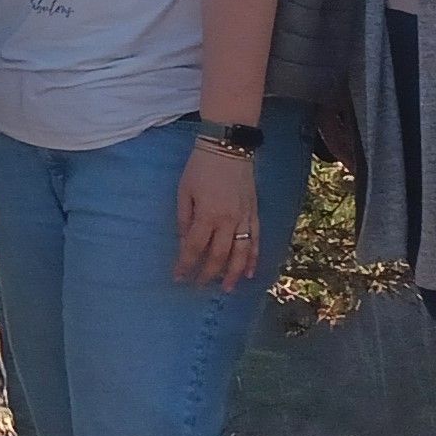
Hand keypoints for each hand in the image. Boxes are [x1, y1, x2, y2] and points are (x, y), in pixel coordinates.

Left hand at [172, 140, 259, 291]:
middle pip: (218, 255)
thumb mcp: (184, 191)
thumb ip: (185, 219)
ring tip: (227, 288)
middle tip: (198, 286)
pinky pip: (256, 240)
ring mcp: (244, 218)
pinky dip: (254, 258)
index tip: (178, 278)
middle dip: (208, 274)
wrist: (229, 147)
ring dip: (234, 274)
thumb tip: (185, 243)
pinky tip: (251, 272)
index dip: (186, 265)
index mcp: (207, 215)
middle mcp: (228, 221)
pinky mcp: (254, 213)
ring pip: (241, 253)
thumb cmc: (201, 167)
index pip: (195, 248)